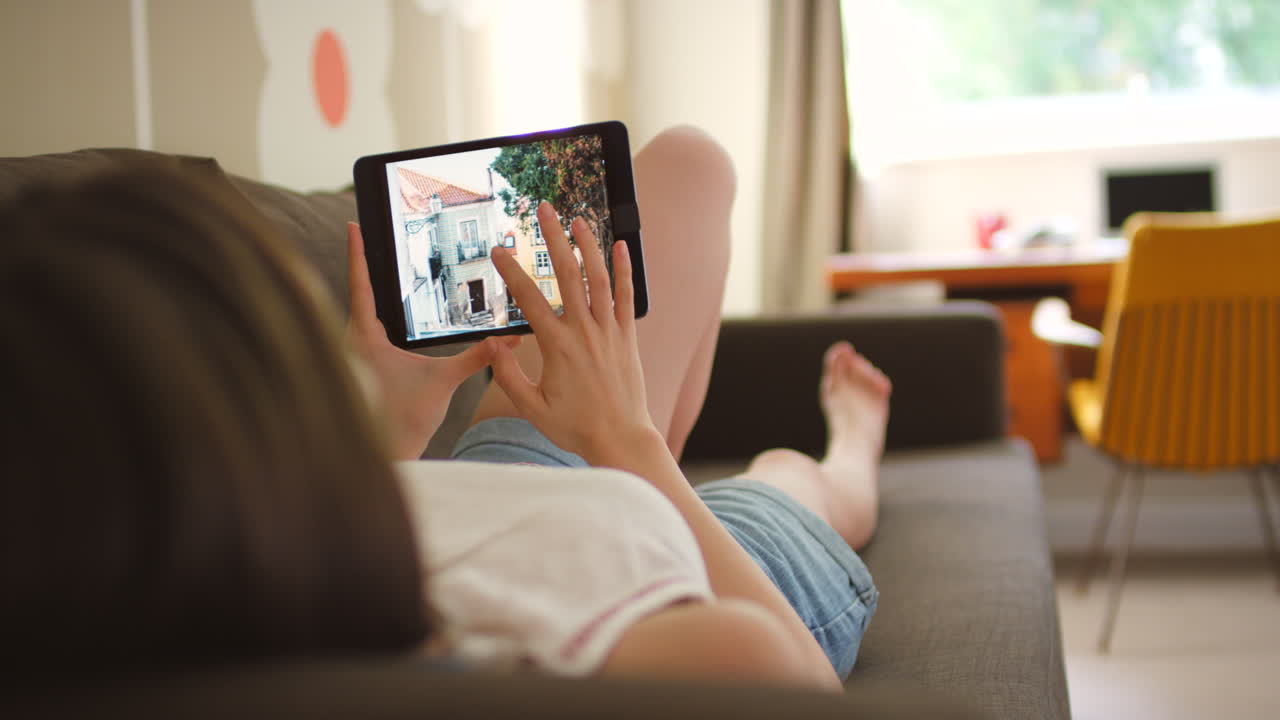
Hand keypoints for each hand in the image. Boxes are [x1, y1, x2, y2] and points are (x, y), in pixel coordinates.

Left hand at [346, 222, 516, 459]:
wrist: (388, 453)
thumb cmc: (404, 420)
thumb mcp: (443, 382)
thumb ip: (474, 357)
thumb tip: (506, 340)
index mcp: (365, 337)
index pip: (361, 284)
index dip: (358, 253)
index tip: (354, 225)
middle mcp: (351, 340)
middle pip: (356, 291)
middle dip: (362, 262)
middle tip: (368, 230)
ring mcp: (351, 353)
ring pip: (357, 311)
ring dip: (367, 287)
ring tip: (376, 258)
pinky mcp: (358, 365)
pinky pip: (362, 328)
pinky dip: (373, 311)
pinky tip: (385, 307)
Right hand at [488, 202, 658, 463]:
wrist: (620, 438)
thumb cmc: (575, 426)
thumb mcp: (531, 407)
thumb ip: (508, 375)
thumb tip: (493, 345)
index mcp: (557, 346)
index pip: (529, 299)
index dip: (512, 271)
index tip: (499, 251)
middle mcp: (584, 332)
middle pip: (568, 274)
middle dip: (554, 238)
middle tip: (544, 210)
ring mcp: (608, 332)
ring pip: (599, 278)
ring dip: (589, 245)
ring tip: (579, 219)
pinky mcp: (626, 337)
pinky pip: (626, 296)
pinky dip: (625, 270)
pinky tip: (622, 247)